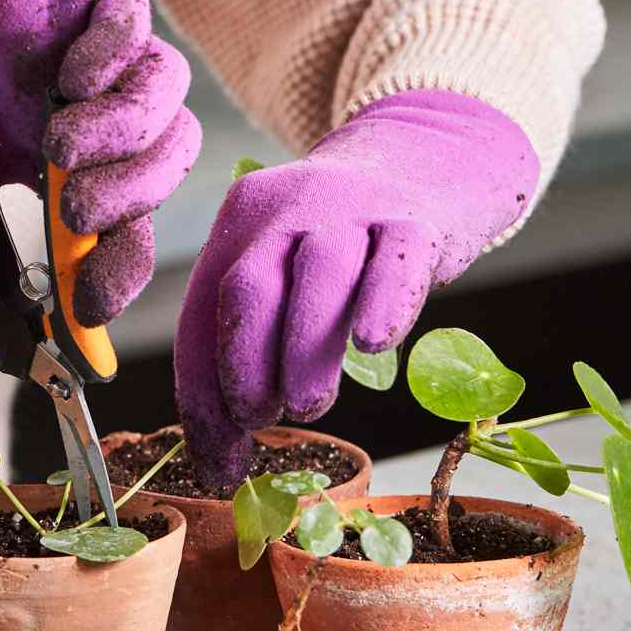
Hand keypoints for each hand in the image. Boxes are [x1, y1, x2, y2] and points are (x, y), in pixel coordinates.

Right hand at [0, 0, 197, 367]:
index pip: (133, 223)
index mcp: (71, 172)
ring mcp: (88, 52)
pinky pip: (132, 16)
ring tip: (61, 147)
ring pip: (166, 90)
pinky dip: (115, 54)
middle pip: (168, 157)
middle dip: (133, 198)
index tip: (88, 301)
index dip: (124, 266)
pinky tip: (69, 82)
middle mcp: (93, 113)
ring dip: (128, 131)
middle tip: (73, 211)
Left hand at [174, 91, 539, 490]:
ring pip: (319, 275)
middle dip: (243, 363)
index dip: (202, 391)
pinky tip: (373, 342)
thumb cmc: (344, 247)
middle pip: (249, 287)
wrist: (428, 162)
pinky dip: (383, 303)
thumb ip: (250, 357)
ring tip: (307, 405)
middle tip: (257, 420)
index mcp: (239, 224)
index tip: (216, 459)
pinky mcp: (416, 219)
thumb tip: (220, 467)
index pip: (202, 313)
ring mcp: (353, 206)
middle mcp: (287, 207)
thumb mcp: (287, 278)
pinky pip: (396, 261)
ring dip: (304, 350)